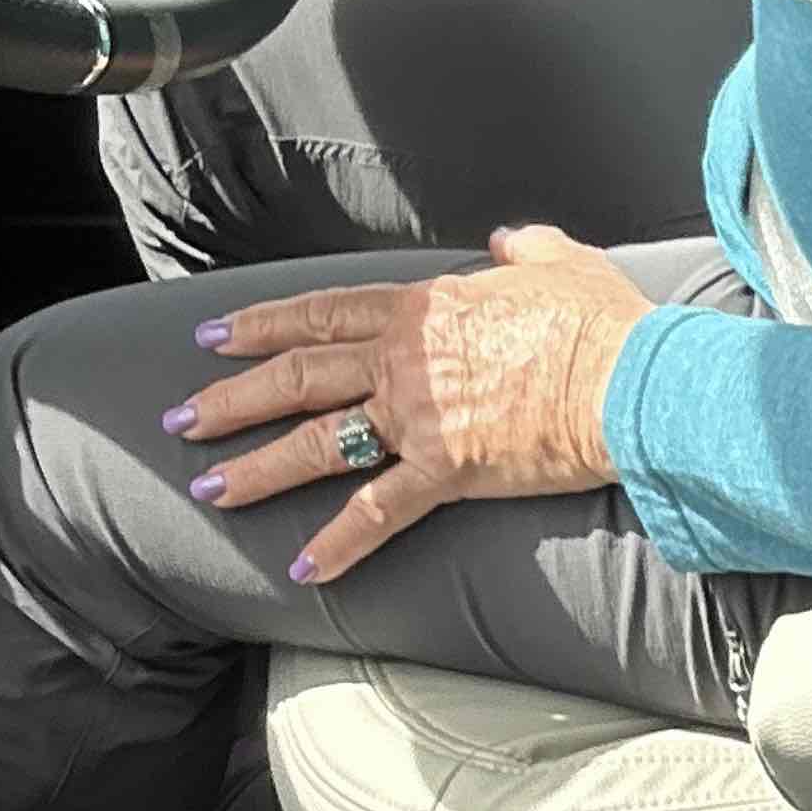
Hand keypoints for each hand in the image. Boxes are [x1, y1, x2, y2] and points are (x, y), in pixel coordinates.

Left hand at [168, 222, 647, 583]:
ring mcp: (417, 417)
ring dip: (256, 469)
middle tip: (182, 419)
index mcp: (423, 307)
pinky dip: (339, 544)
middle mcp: (403, 360)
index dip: (262, 325)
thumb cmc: (601, 323)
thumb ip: (524, 247)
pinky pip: (378, 512)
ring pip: (315, 442)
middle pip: (296, 376)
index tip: (215, 336)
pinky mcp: (445, 472)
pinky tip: (302, 570)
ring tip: (210, 491)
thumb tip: (507, 240)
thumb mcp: (562, 262)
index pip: (321, 313)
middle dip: (230, 398)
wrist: (629, 378)